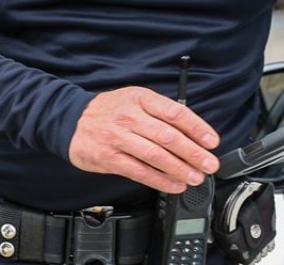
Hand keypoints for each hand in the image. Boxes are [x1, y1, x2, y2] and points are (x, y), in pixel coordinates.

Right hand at [68, 87, 220, 192]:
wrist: (71, 120)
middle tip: (209, 164)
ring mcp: (118, 137)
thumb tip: (194, 132)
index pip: (175, 112)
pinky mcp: (109, 157)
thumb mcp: (136, 99)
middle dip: (194, 153)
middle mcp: (130, 116)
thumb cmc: (111, 110)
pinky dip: (160, 181)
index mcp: (141, 98)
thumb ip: (162, 112)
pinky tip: (174, 185)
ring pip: (156, 155)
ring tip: (196, 177)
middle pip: (168, 136)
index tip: (212, 141)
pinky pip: (139, 171)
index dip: (197, 128)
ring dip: (180, 169)